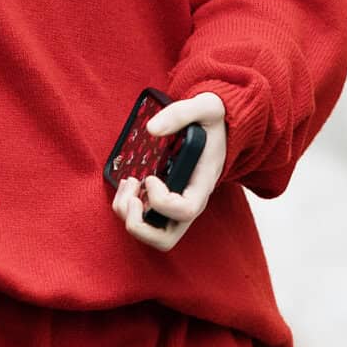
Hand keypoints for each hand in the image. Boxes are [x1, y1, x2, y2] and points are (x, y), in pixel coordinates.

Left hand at [110, 91, 227, 251]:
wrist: (220, 127)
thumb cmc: (213, 119)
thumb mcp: (205, 107)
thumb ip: (180, 114)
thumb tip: (152, 129)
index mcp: (203, 183)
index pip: (186, 211)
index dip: (161, 200)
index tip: (149, 177)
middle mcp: (191, 202)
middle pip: (166, 239)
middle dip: (138, 225)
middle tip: (130, 198)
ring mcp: (177, 207)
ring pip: (153, 236)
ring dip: (130, 219)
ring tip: (126, 188)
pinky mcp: (165, 205)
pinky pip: (145, 223)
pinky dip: (128, 210)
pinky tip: (128, 184)